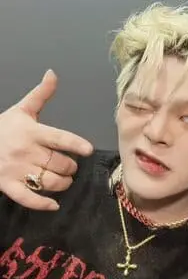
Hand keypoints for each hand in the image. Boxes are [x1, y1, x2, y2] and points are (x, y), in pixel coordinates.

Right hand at [0, 70, 93, 210]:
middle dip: (71, 167)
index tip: (88, 150)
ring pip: (50, 181)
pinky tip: (54, 205)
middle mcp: (25, 151)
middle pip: (60, 163)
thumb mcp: (21, 110)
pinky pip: (28, 198)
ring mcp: (16, 170)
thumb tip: (53, 73)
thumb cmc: (2, 127)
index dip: (76, 145)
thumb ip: (41, 94)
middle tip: (71, 166)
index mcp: (32, 132)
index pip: (59, 138)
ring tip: (65, 178)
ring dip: (63, 183)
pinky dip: (42, 204)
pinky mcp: (7, 186)